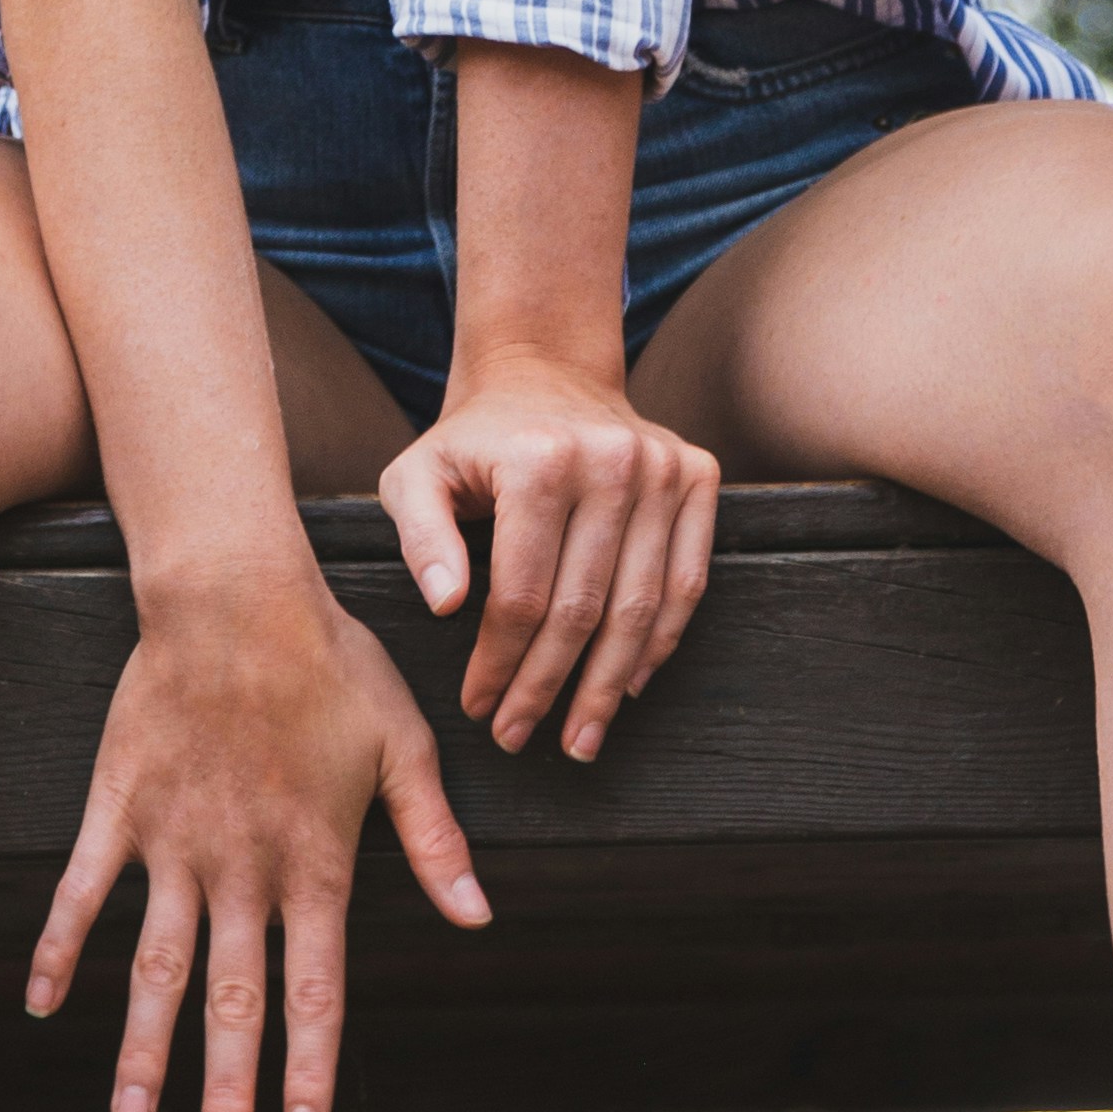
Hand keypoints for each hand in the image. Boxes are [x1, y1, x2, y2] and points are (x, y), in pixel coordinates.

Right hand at [26, 574, 487, 1111]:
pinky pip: (82, 894)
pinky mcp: (119, 810)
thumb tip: (477, 918)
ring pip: (157, 965)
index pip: (315, 988)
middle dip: (226, 1084)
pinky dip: (60, 949)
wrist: (234, 594)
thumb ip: (434, 840)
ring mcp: (173, 844)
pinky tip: (43, 1004)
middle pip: (232, 997)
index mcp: (315, 862)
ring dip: (144, 1045)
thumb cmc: (332, 663)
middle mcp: (242, 868)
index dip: (311, 1064)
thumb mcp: (405, 747)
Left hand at [380, 353, 719, 761]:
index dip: (499, 663)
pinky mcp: (697, 475)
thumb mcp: (415, 476)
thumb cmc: (472, 442)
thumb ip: (419, 538)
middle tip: (522, 737)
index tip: (480, 707)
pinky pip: (687, 580)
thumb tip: (446, 607)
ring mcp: (663, 468)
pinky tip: (630, 685)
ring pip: (640, 606)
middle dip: (549, 688)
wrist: (544, 373)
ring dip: (609, 685)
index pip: (521, 593)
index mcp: (540, 461)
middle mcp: (612, 460)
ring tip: (581, 738)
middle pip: (582, 609)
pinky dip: (660, 641)